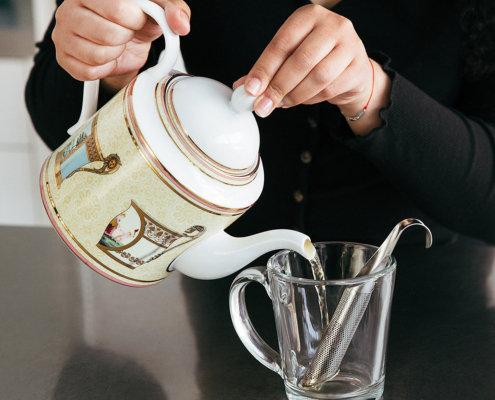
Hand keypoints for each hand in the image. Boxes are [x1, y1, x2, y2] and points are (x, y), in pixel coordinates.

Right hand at [52, 0, 189, 93]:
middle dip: (126, 37)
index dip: (136, 19)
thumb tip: (181, 24)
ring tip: (116, 44)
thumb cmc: (138, 19)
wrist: (126, 40)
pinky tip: (107, 57)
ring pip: (99, 55)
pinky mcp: (63, 58)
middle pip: (110, 34)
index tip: (136, 17)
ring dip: (116, 54)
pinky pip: (89, 71)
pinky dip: (105, 68)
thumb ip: (174, 8)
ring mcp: (62, 33)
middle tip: (125, 32)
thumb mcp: (160, 7)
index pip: (120, 9)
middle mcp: (69, 8)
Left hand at [233, 4, 389, 134]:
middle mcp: (333, 25)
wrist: (350, 69)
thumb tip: (242, 89)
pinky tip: (302, 100)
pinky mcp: (359, 67)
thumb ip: (266, 70)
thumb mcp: (288, 57)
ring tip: (281, 104)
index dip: (264, 68)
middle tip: (263, 105)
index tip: (251, 89)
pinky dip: (311, 99)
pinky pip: (330, 89)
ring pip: (317, 77)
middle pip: (301, 60)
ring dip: (294, 96)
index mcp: (308, 16)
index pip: (282, 43)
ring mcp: (350, 45)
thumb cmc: (314, 60)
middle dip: (278, 87)